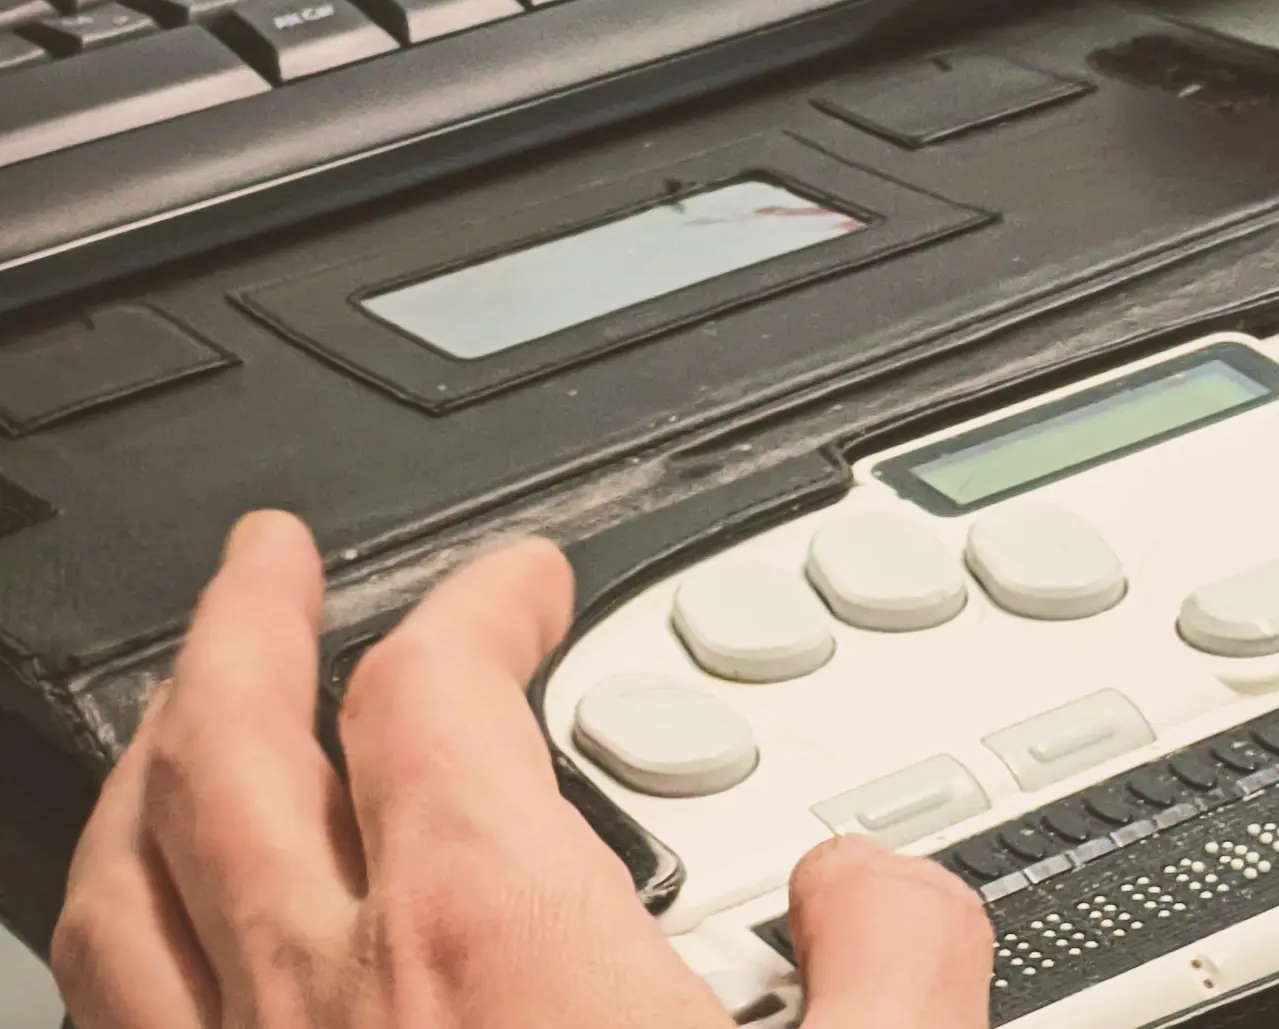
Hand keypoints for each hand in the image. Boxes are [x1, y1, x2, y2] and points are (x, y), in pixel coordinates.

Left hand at [51, 511, 994, 1028]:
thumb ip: (901, 951)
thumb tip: (868, 875)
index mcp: (489, 946)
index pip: (438, 693)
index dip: (482, 603)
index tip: (526, 586)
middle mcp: (325, 1009)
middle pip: (230, 748)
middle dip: (251, 626)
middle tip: (273, 560)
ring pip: (125, 882)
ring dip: (152, 761)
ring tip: (183, 714)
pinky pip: (113, 1024)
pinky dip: (117, 939)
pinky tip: (151, 952)